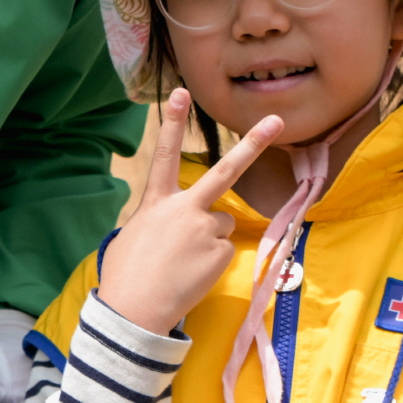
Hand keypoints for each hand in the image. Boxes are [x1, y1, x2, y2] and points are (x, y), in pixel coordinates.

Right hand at [96, 94, 285, 335]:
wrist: (134, 309)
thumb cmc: (126, 276)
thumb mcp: (132, 236)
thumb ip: (158, 219)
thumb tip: (177, 223)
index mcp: (156, 202)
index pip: (164, 154)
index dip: (171, 121)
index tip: (180, 93)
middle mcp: (184, 208)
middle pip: (224, 171)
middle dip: (253, 144)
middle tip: (275, 121)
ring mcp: (205, 229)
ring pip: (221, 225)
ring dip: (209, 240)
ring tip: (184, 262)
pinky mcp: (220, 252)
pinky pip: (224, 250)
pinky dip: (211, 262)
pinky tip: (192, 274)